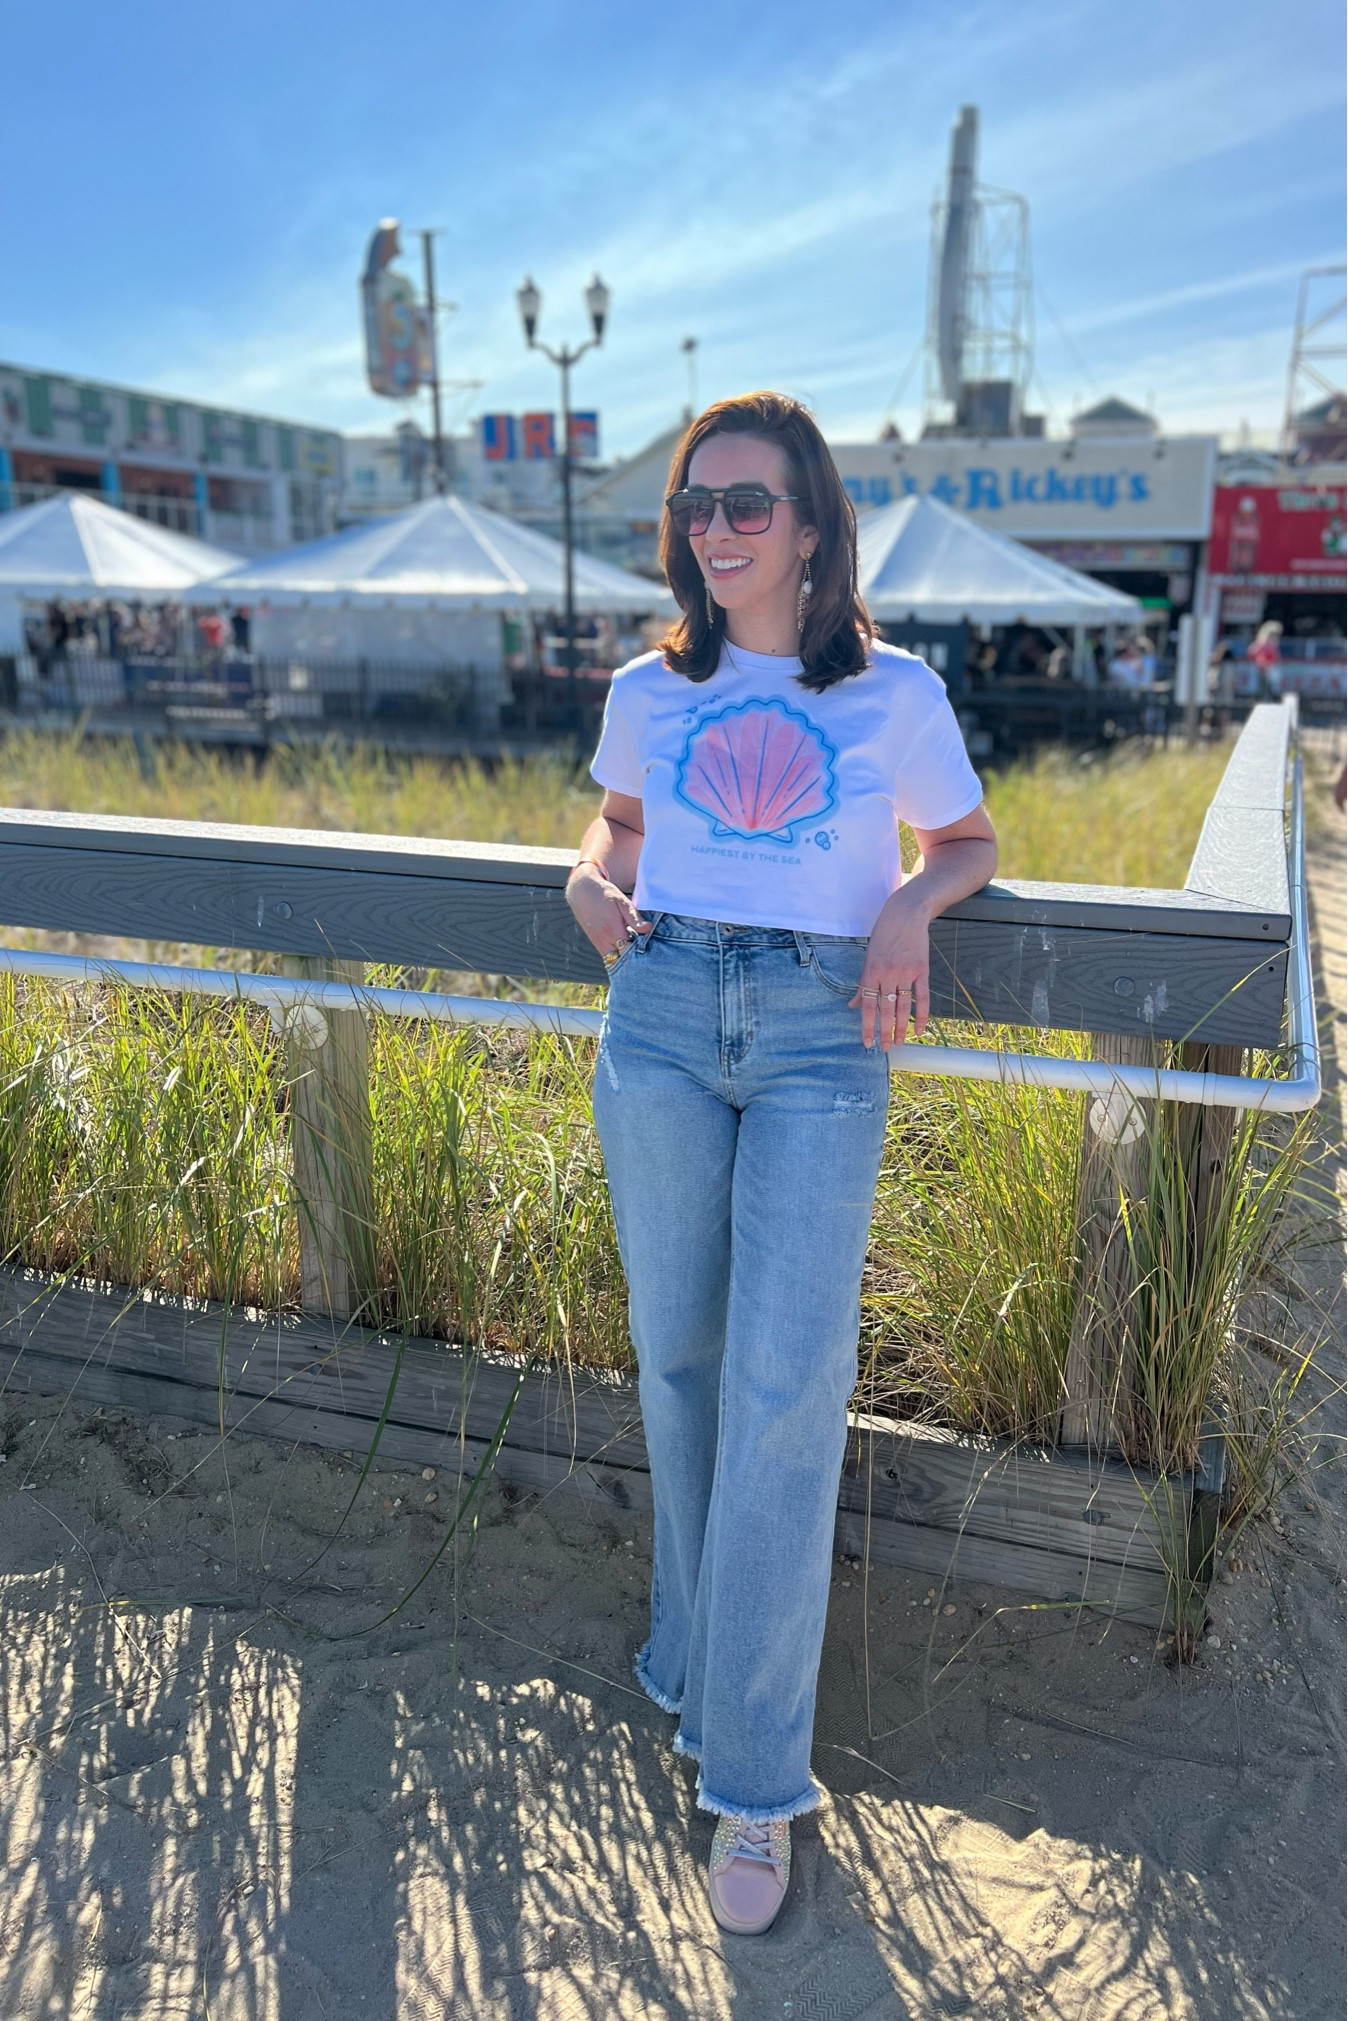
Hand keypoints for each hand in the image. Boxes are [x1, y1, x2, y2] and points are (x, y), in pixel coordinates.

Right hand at [566, 864, 650, 964]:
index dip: (640, 953)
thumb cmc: (604, 894)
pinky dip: (617, 955)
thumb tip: (648, 928)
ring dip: (624, 958)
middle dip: (633, 960)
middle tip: (645, 954)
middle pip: (621, 960)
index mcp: (613, 930)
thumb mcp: (622, 901)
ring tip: (636, 951)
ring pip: (613, 960)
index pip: (629, 951)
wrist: (581, 891)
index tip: (651, 950)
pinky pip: (607, 956)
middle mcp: (604, 940)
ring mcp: (598, 943)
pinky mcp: (595, 943)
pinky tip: (626, 948)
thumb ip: (634, 917)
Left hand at [849, 888, 930, 1049]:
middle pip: (886, 1009)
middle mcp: (888, 974)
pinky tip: (920, 1029)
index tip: (866, 1042)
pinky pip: (923, 998)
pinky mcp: (922, 970)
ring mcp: (906, 973)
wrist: (906, 915)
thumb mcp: (868, 957)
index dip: (867, 1026)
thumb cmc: (884, 936)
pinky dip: (922, 1015)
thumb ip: (863, 984)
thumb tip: (852, 1005)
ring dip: (902, 1027)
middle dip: (885, 1031)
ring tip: (900, 1042)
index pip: (868, 1005)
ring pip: (903, 1006)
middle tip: (885, 1048)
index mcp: (871, 971)